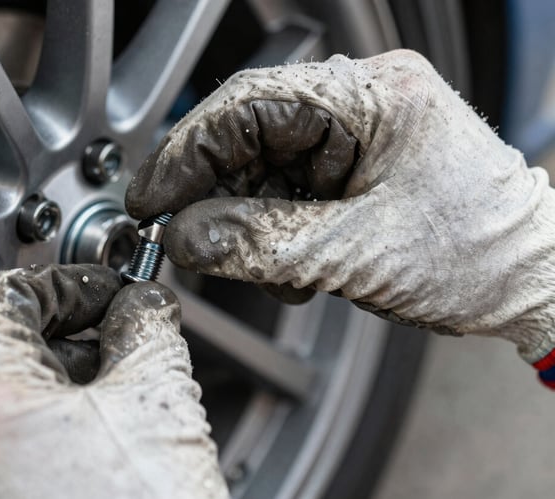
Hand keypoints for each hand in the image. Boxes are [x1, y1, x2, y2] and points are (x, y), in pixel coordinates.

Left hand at [0, 264, 226, 498]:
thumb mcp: (161, 401)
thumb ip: (145, 326)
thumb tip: (139, 304)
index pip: (2, 294)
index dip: (61, 284)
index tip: (99, 294)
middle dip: (28, 328)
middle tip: (85, 335)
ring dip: (5, 374)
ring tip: (71, 386)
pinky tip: (51, 436)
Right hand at [126, 49, 554, 364]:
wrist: (533, 281)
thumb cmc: (477, 256)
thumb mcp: (353, 253)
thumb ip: (258, 243)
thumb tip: (183, 237)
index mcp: (371, 95)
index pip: (248, 105)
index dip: (188, 152)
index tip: (151, 198)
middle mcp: (363, 98)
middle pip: (251, 131)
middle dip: (218, 191)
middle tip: (191, 237)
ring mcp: (361, 127)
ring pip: (266, 162)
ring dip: (251, 218)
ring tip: (274, 269)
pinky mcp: (359, 159)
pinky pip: (292, 182)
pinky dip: (277, 225)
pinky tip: (296, 261)